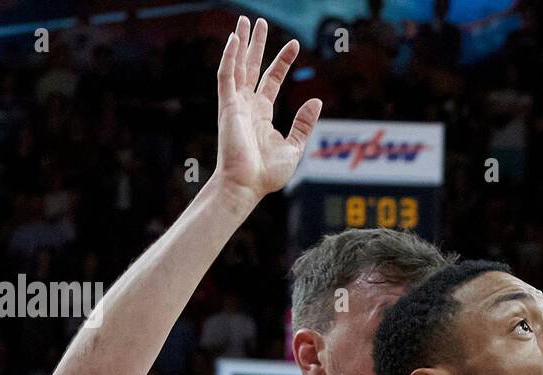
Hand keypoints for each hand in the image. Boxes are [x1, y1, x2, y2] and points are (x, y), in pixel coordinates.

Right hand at [214, 17, 321, 205]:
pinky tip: (234, 39)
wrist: (247, 186)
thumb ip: (304, 124)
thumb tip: (316, 101)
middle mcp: (247, 105)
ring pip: (237, 66)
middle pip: (252, 67)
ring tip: (245, 21)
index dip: (282, 61)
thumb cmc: (267, 174)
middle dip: (256, 44)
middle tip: (259, 21)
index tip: (294, 44)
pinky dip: (229, 57)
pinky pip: (226, 76)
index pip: (272, 80)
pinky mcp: (227, 107)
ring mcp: (235, 105)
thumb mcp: (294, 146)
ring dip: (241, 43)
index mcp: (262, 114)